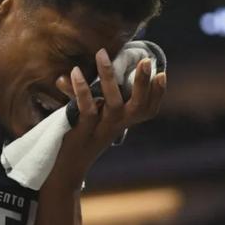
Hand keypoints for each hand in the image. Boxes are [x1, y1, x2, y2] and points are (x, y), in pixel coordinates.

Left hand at [54, 49, 165, 188]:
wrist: (66, 170)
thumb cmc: (78, 140)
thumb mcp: (87, 119)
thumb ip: (80, 100)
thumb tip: (61, 77)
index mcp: (122, 123)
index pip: (148, 110)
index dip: (158, 94)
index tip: (162, 74)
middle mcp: (116, 126)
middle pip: (139, 106)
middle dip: (144, 83)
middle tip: (146, 60)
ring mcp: (101, 129)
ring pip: (113, 104)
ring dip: (108, 77)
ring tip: (103, 54)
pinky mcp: (83, 131)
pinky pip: (86, 109)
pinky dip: (81, 90)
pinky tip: (75, 72)